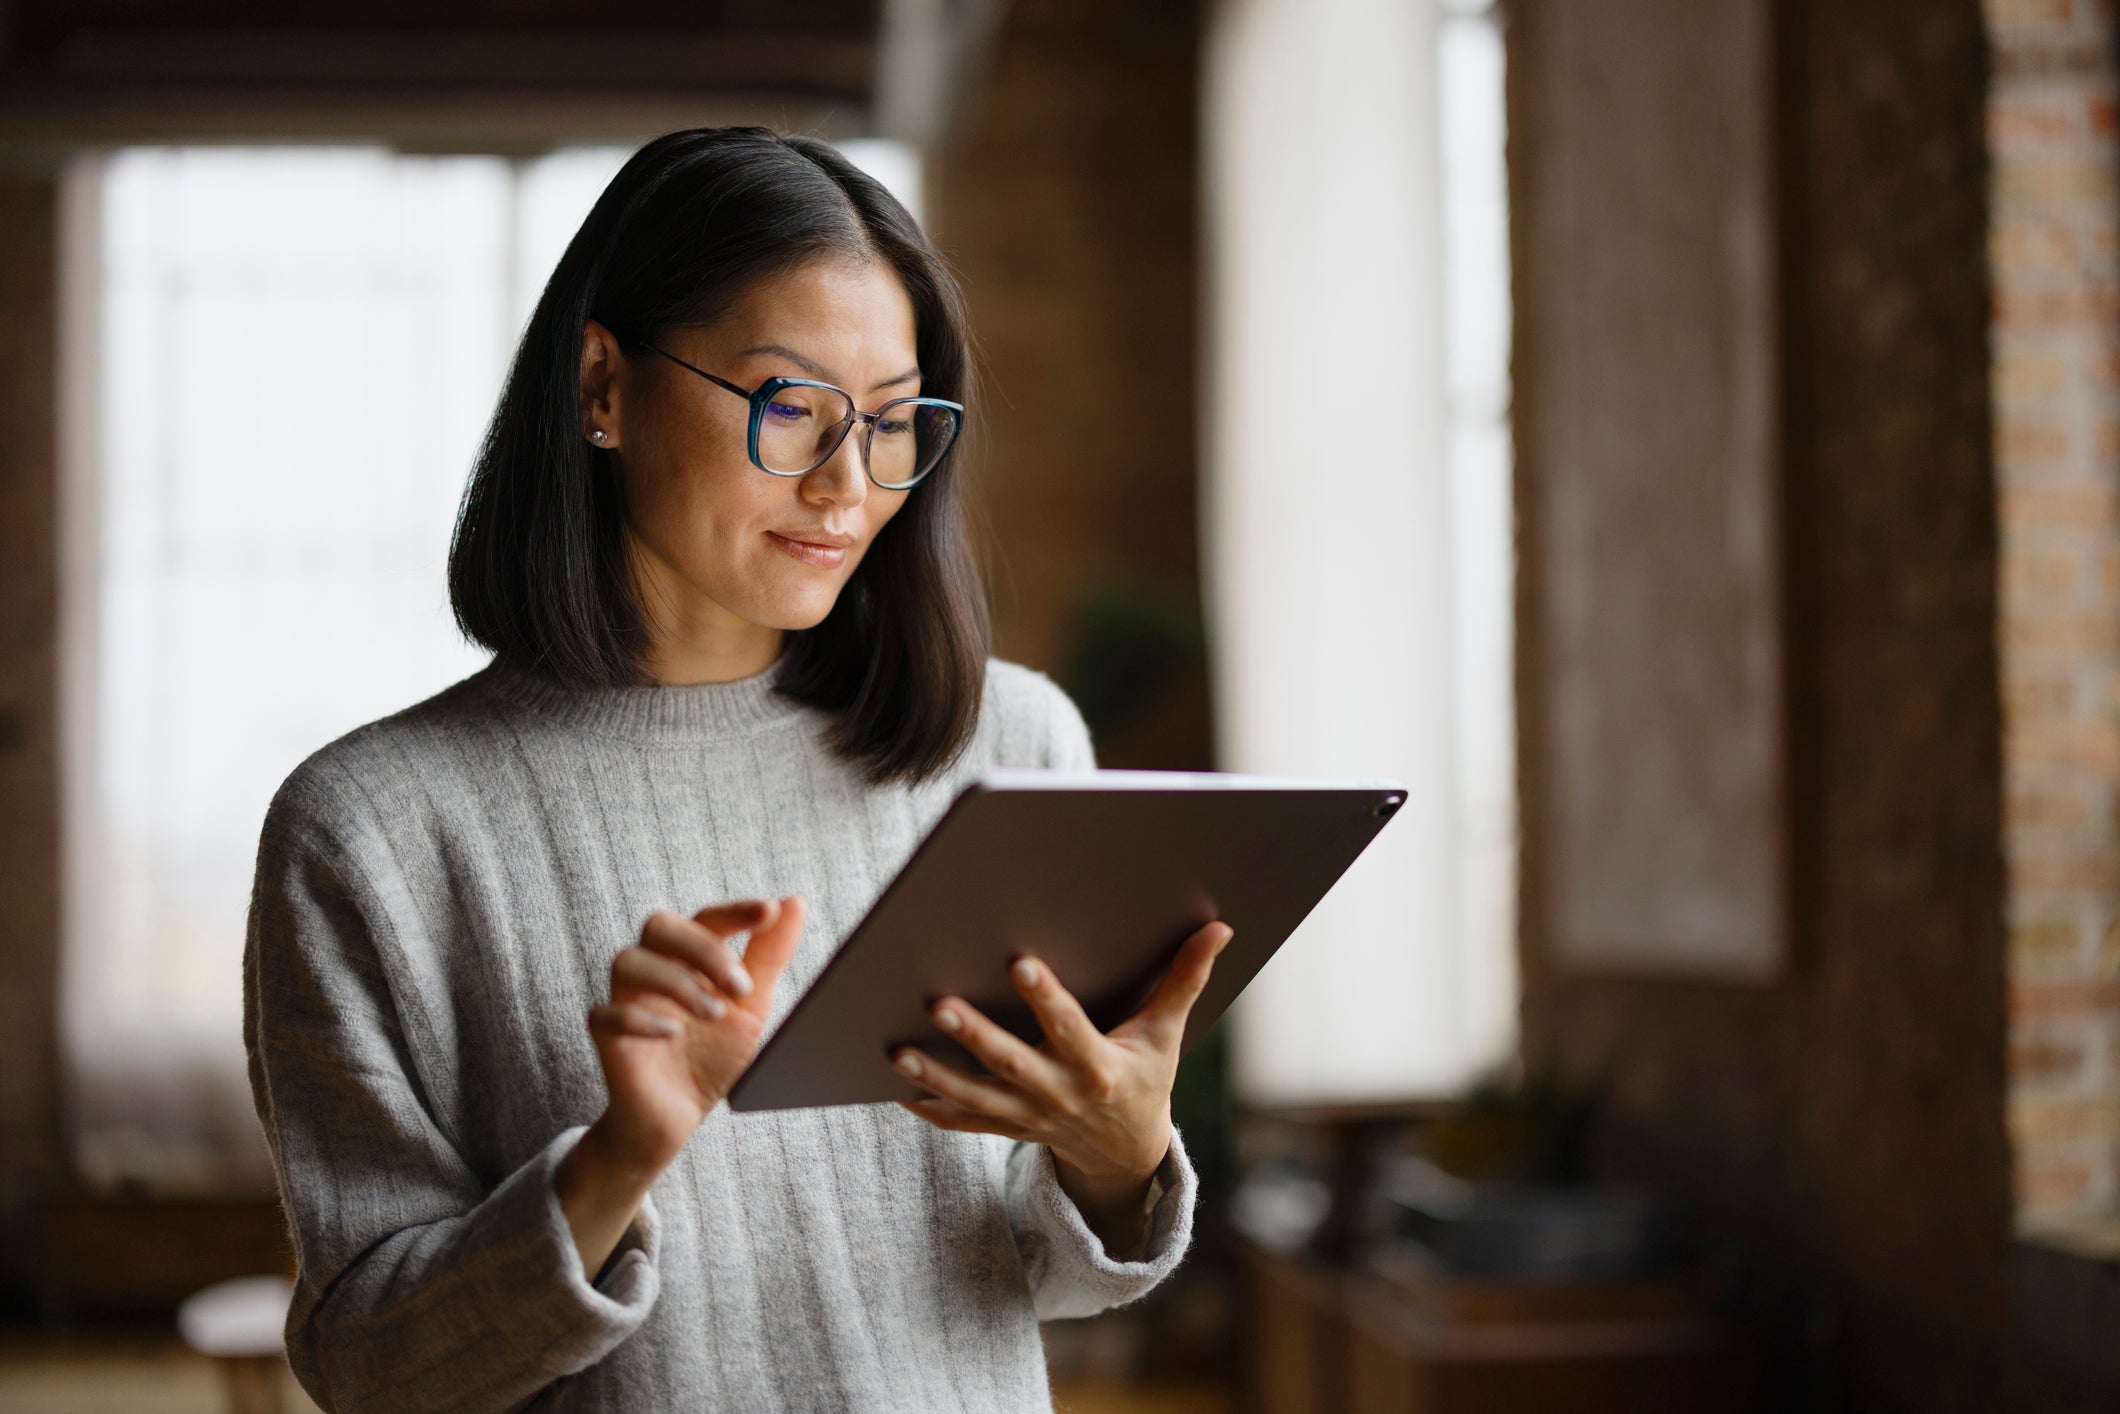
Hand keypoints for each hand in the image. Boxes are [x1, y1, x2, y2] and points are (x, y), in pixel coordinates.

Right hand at [584, 895, 806, 1174]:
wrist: (677, 1117)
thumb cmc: (711, 1054)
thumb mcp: (751, 1006)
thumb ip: (769, 955)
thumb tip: (793, 903)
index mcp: (687, 958)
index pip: (705, 918)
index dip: (734, 911)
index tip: (767, 912)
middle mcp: (653, 970)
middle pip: (658, 926)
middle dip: (703, 948)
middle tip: (741, 987)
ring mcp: (626, 1000)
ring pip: (627, 961)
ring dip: (677, 983)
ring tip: (714, 1014)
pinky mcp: (607, 1037)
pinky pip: (605, 1013)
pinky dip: (640, 1018)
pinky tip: (672, 1033)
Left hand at [890, 919, 1233, 1246]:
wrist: (1127, 1151)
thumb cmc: (1145, 1077)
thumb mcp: (1167, 1033)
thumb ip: (1185, 979)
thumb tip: (1220, 926)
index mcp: (1098, 1066)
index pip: (1070, 1028)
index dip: (1046, 999)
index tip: (1020, 963)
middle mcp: (1059, 1094)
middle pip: (1010, 1065)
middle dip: (974, 1036)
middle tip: (938, 1003)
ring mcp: (1029, 1116)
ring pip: (976, 1098)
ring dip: (935, 1076)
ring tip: (897, 1050)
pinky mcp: (1008, 1127)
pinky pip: (963, 1123)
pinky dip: (930, 1108)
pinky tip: (896, 1085)